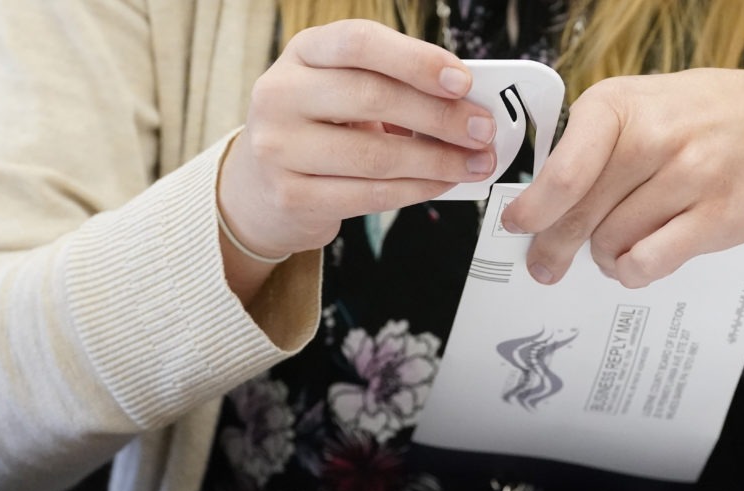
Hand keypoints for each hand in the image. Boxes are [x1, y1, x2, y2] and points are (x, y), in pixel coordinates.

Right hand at [218, 19, 497, 262]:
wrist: (261, 185)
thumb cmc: (320, 128)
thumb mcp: (344, 89)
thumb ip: (395, 85)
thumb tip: (468, 102)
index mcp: (303, 52)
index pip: (359, 42)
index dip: (415, 59)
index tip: (462, 81)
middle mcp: (281, 93)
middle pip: (372, 97)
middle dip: (440, 116)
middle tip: (482, 130)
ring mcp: (279, 147)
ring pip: (375, 155)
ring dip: (438, 161)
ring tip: (475, 163)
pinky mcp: (291, 195)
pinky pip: (369, 194)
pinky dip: (417, 189)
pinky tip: (442, 183)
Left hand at [501, 68, 743, 287]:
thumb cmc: (687, 120)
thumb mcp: (630, 108)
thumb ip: (583, 149)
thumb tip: (537, 211)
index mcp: (620, 106)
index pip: (565, 172)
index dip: (535, 209)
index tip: (517, 225)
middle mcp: (658, 138)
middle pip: (583, 215)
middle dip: (555, 247)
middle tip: (544, 265)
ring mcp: (694, 178)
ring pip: (613, 243)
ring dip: (601, 255)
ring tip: (608, 248)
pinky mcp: (720, 218)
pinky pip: (651, 263)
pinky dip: (632, 269)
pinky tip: (633, 260)